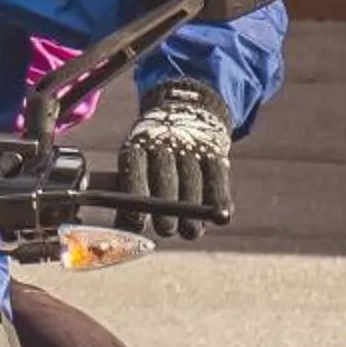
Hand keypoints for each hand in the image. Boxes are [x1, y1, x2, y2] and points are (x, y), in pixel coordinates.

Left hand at [117, 81, 234, 239]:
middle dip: (166, 209)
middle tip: (165, 229)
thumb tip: (123, 229)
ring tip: (189, 232)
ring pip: (193, 184)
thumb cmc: (151, 157)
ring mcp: (192, 149)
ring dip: (192, 213)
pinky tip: (222, 218)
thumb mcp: (134, 162)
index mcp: (137, 146)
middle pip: (165, 180)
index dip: (136, 194)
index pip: (134, 170)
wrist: (186, 115)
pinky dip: (221, 201)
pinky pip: (219, 181)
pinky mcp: (216, 155)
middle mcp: (164, 145)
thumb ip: (126, 194)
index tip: (137, 219)